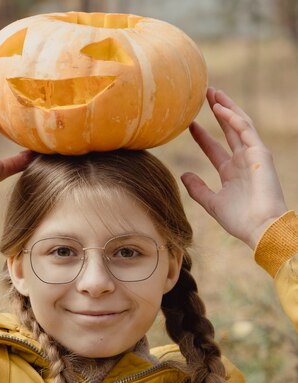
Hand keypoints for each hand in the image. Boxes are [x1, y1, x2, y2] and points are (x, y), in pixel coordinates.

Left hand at [181, 88, 287, 249]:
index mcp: (232, 171)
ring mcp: (252, 155)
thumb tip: (184, 175)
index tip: (189, 123)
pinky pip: (246, 130)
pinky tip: (221, 108)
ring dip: (227, 107)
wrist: (260, 228)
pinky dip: (233, 118)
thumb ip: (198, 189)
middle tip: (205, 95)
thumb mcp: (212, 202)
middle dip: (218, 111)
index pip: (214, 147)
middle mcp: (243, 160)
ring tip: (213, 92)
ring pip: (239, 124)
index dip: (202, 135)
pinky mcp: (260, 153)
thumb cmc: (240, 220)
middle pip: (229, 129)